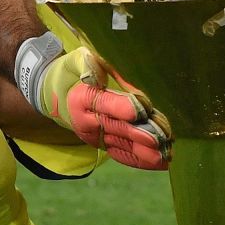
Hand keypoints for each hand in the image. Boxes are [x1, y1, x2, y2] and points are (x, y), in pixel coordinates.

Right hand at [16, 33, 171, 169]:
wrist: (59, 95)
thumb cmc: (75, 73)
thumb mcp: (78, 61)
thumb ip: (87, 64)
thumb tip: (95, 66)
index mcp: (82, 99)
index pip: (104, 104)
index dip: (123, 107)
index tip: (142, 110)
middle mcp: (88, 122)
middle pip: (117, 128)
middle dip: (140, 134)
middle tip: (160, 139)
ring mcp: (97, 137)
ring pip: (123, 144)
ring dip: (145, 152)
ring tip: (165, 156)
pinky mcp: (105, 145)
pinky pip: (122, 154)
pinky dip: (141, 160)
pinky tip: (160, 164)